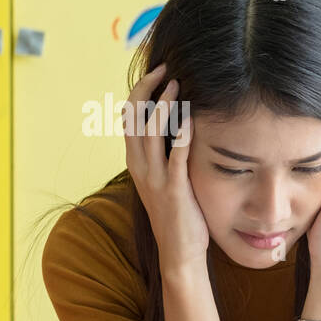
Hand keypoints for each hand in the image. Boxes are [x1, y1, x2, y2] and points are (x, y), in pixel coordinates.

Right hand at [123, 63, 209, 274]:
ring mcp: (154, 179)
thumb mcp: (165, 178)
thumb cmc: (179, 213)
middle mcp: (140, 167)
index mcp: (136, 161)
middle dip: (147, 89)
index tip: (158, 71)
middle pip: (133, 118)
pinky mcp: (173, 190)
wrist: (179, 251)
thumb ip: (165, 153)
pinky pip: (175, 158)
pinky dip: (181, 135)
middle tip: (165, 68)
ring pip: (150, 133)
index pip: (129, 117)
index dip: (140, 91)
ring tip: (176, 83)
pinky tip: (190, 117)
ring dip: (163, 105)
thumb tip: (174, 125)